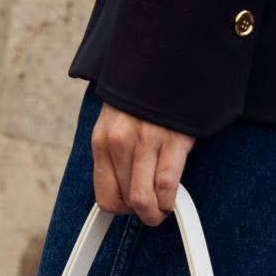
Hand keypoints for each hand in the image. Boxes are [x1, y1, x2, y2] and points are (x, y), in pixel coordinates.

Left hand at [91, 103, 195, 225]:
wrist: (165, 62)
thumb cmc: (142, 101)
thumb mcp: (115, 126)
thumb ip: (115, 158)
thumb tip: (123, 194)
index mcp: (102, 141)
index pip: (105, 197)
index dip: (121, 210)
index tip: (133, 208)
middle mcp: (120, 142)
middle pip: (127, 201)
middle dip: (143, 212)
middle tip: (153, 208)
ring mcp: (145, 141)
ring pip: (145, 200)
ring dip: (157, 211)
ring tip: (164, 205)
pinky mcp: (171, 140)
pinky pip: (166, 187)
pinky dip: (170, 200)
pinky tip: (173, 196)